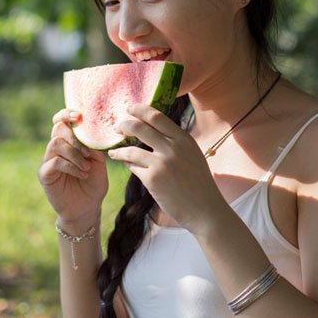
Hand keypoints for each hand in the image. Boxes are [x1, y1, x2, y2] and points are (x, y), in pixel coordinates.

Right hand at [38, 109, 107, 230]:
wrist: (87, 208)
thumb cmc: (93, 183)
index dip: (66, 114)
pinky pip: (55, 162)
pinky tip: (82, 173)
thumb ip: (93, 145)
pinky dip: (71, 166)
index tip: (79, 116)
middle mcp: (55, 149)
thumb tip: (90, 130)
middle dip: (75, 138)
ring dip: (74, 153)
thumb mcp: (98, 161)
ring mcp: (48, 161)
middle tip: (88, 153)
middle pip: (58, 130)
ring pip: (56, 144)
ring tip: (86, 166)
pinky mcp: (44, 174)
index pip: (60, 121)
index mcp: (68, 142)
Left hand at [107, 103, 227, 235]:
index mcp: (184, 139)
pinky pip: (134, 168)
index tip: (130, 108)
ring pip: (131, 150)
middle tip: (117, 127)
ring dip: (119, 150)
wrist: (205, 210)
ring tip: (113, 152)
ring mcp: (162, 164)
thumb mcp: (192, 155)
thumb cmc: (199, 183)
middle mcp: (173, 148)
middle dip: (124, 125)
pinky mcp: (153, 180)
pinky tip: (127, 166)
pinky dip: (128, 166)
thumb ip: (176, 142)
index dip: (140, 110)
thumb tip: (153, 130)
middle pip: (140, 128)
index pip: (157, 116)